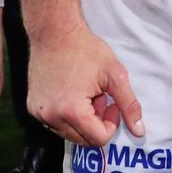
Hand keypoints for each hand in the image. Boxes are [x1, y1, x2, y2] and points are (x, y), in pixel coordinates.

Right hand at [28, 24, 144, 145]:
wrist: (55, 32)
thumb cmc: (85, 49)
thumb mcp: (115, 75)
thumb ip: (128, 105)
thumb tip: (139, 131)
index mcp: (72, 111)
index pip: (99, 139)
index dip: (111, 123)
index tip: (111, 102)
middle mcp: (51, 117)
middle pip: (83, 139)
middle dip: (96, 122)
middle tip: (99, 96)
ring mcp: (39, 114)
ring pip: (69, 133)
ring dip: (82, 119)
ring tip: (85, 92)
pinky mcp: (32, 108)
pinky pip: (55, 123)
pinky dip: (67, 115)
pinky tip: (72, 92)